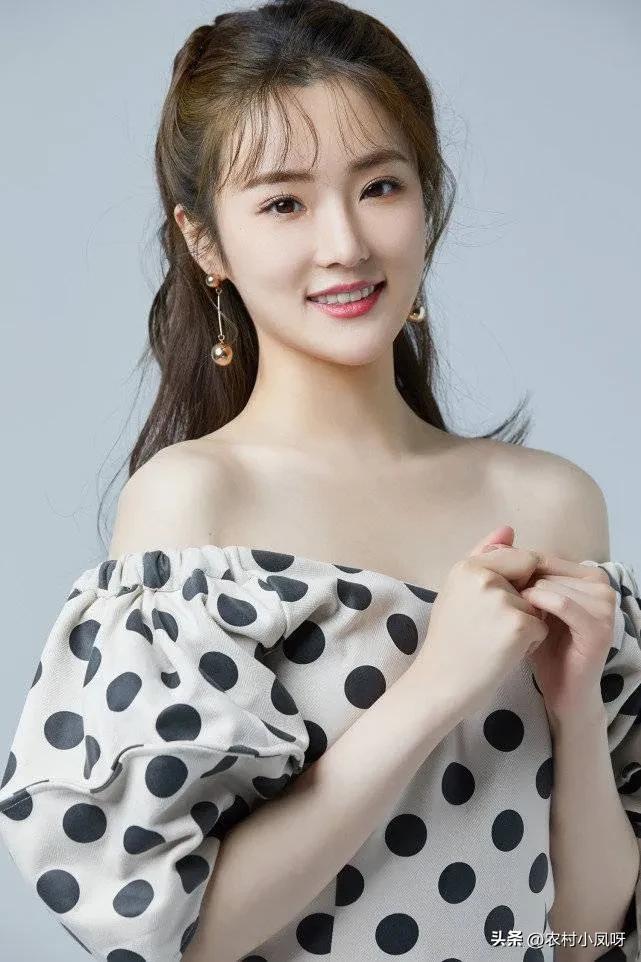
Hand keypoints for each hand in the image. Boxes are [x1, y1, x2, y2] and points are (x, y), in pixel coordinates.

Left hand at [483, 528, 615, 727]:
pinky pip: (561, 603)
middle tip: (500, 603)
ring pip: (552, 583)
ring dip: (526, 598)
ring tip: (512, 616)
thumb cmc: (542, 645)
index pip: (542, 557)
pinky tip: (524, 616)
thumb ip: (518, 568)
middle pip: (547, 568)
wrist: (562, 690)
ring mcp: (605, 605)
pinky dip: (538, 606)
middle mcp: (602, 585)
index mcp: (587, 575)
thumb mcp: (529, 603)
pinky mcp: (599, 626)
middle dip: (519, 583)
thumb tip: (503, 529)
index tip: (491, 588)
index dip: (514, 572)